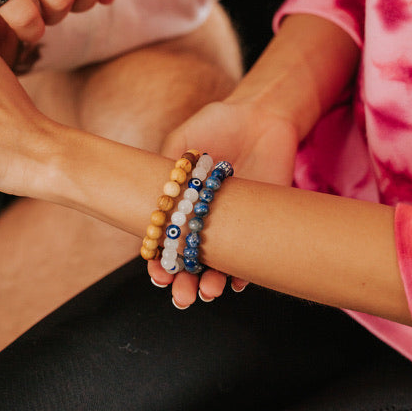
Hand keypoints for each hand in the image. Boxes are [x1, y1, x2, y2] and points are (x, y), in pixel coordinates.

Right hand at [149, 99, 298, 307]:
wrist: (261, 114)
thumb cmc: (216, 124)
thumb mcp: (182, 143)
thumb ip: (166, 169)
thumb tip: (148, 197)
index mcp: (183, 207)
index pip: (167, 244)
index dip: (159, 263)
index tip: (157, 273)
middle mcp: (205, 222)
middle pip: (191, 264)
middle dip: (183, 285)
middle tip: (182, 296)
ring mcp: (234, 226)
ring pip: (220, 267)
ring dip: (211, 285)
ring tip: (208, 291)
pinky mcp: (263, 224)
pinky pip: (254, 258)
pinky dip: (245, 275)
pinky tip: (237, 282)